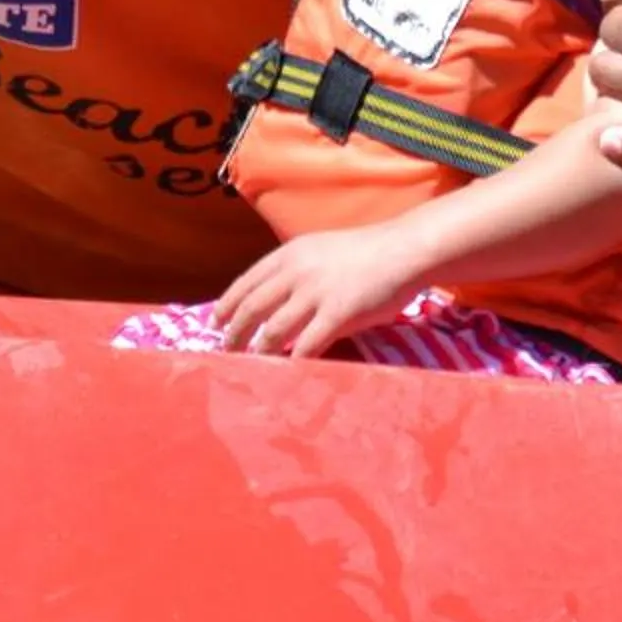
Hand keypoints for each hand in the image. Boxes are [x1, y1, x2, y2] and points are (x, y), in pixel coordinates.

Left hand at [213, 228, 426, 357]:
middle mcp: (297, 271)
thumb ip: (297, 273)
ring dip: (259, 352)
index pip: (246, 282)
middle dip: (235, 334)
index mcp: (290, 254)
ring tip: (252, 367)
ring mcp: (316, 292)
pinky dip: (293, 362)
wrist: (406, 248)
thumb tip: (275, 304)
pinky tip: (288, 374)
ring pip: (273, 330)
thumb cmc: (368, 251)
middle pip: (252, 308)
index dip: (227, 305)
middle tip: (227, 351)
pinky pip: (307, 345)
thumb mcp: (322, 250)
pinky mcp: (338, 313)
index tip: (216, 323)